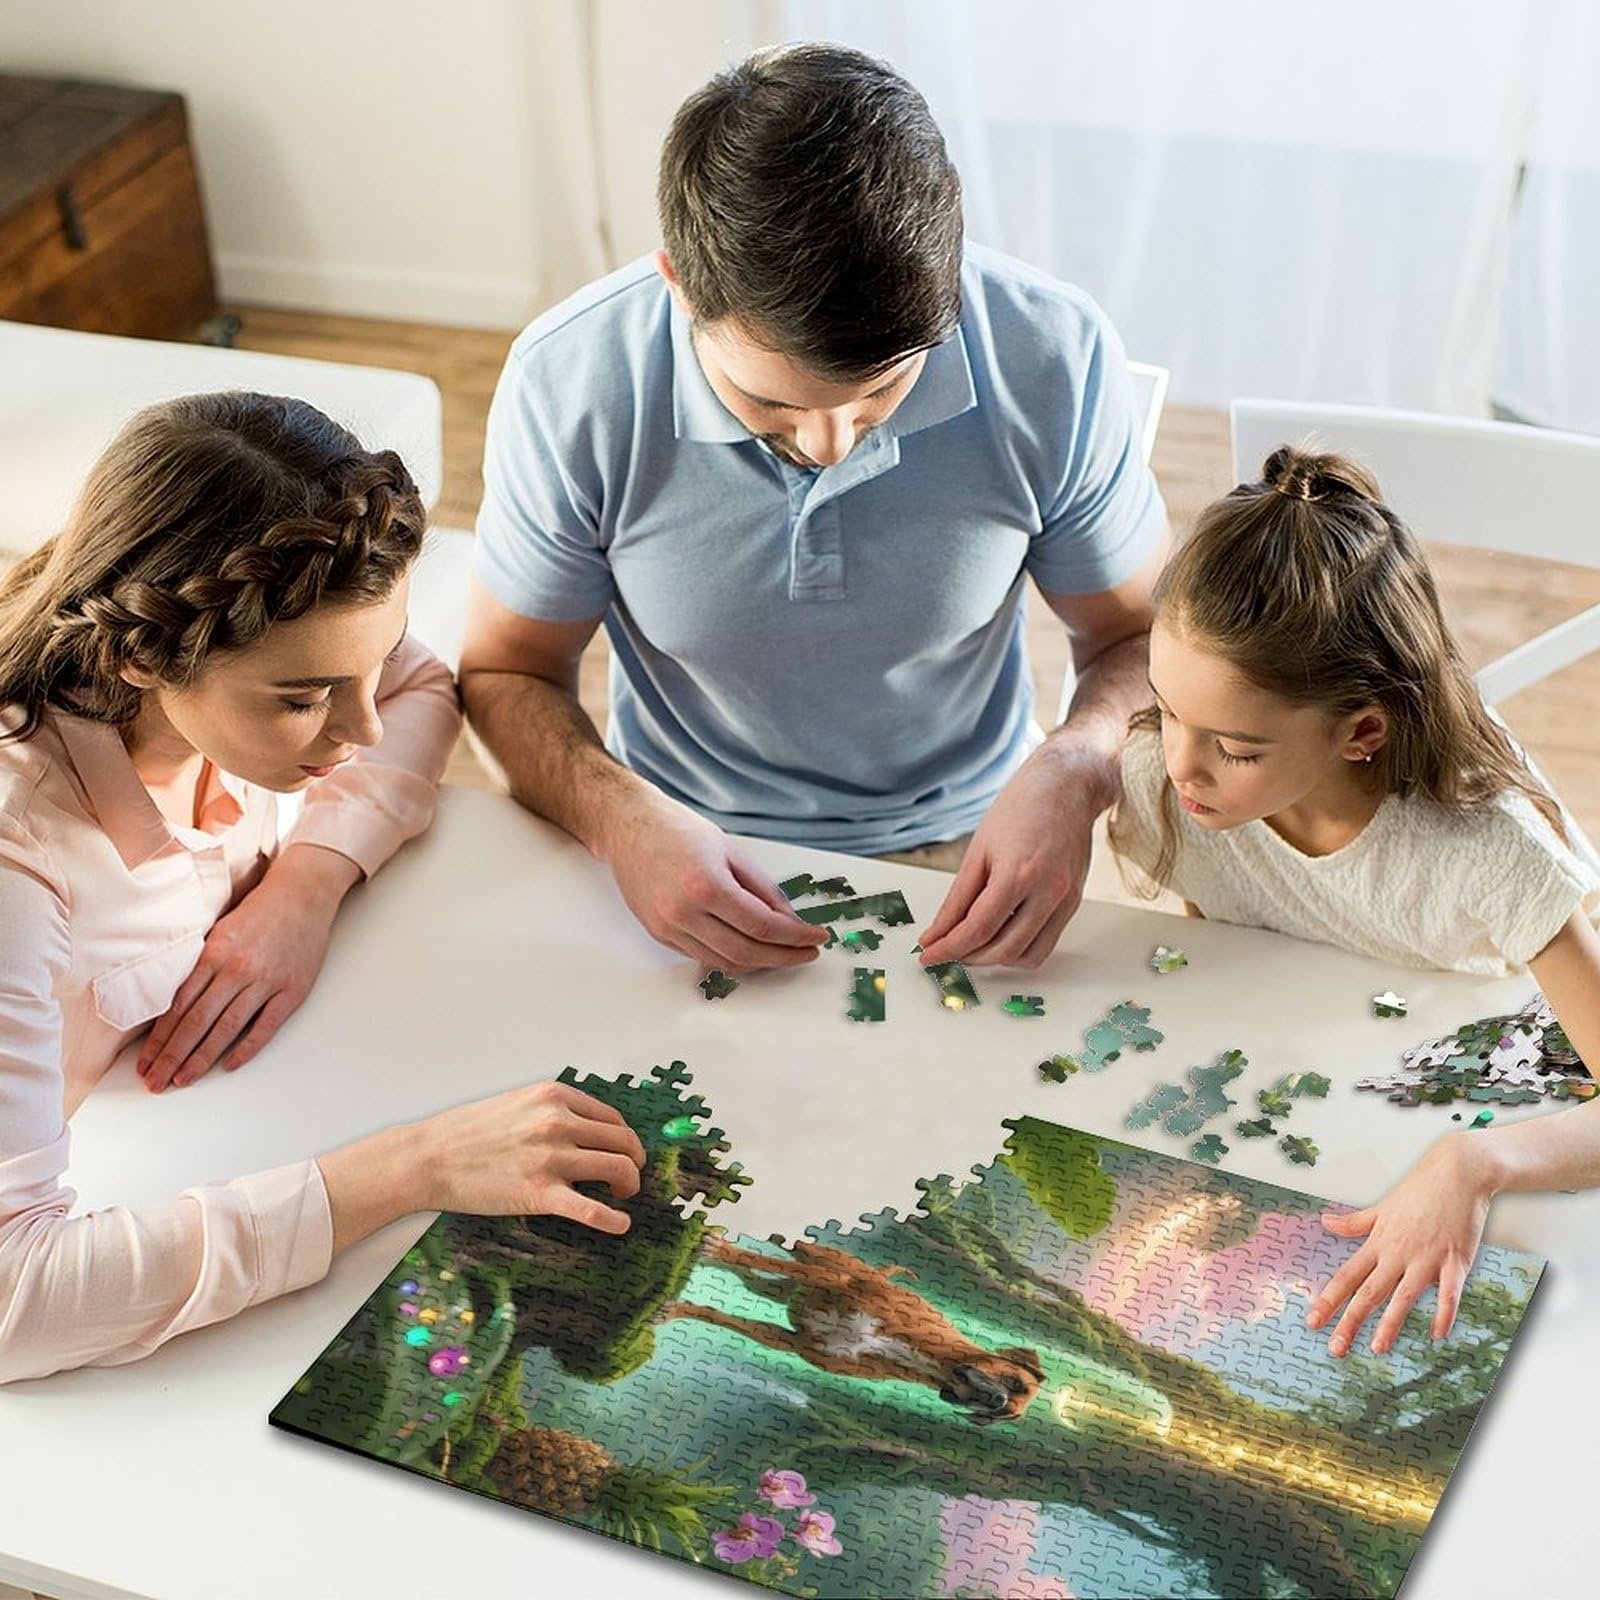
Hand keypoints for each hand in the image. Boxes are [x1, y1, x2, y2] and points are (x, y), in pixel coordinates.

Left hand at [138, 844, 359, 1091]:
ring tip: (182, 1081)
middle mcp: (236, 970)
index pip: (178, 1006)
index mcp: (213, 955)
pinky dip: (246, 1048)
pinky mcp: (292, 990)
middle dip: (172, 1056)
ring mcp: (265, 982)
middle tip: (155, 1082)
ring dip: (201, 1058)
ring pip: (226, 1028)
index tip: (145, 1062)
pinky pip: (265, 1026)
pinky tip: (228, 1065)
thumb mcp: (219, 931)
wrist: (302, 895)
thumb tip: (172, 1004)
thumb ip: (199, 965)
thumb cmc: (258, 912)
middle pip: (196, 1023)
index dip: (159, 1039)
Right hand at [415, 1081, 647, 1233]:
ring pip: (618, 1168)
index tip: (625, 1152)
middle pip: (623, 1142)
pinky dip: (613, 1219)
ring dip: (629, 1185)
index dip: (626, 1139)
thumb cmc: (466, 1133)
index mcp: (554, 1097)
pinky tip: (621, 1225)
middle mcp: (558, 1122)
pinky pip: (591, 1209)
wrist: (428, 1157)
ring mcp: (551, 1157)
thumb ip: (552, 1110)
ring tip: (623, 1195)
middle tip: (630, 1177)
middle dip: (634, 1162)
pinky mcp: (540, 1193)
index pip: (613, 1118)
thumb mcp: (518, 1103)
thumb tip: (585, 1129)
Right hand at [602, 790, 824, 969]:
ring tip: (782, 952)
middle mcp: (684, 912)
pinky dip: (731, 957)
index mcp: (707, 886)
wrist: (629, 827)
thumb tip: (790, 920)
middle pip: (746, 953)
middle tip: (806, 952)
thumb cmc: (679, 831)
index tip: (817, 938)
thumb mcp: (732, 851)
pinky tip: (750, 948)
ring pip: (724, 962)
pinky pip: (702, 956)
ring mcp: (668, 927)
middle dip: (783, 957)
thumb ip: (764, 889)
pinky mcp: (659, 933)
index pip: (763, 926)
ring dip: (759, 963)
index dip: (796, 937)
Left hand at [917, 743, 1100, 967]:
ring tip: (972, 947)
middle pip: (1003, 948)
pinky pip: (1046, 944)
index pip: (978, 928)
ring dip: (995, 959)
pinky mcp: (1073, 903)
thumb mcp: (979, 850)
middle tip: (946, 951)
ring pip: (1028, 955)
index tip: (928, 955)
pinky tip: (1000, 937)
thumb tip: (938, 932)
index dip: (949, 947)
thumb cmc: (1021, 808)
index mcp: (1018, 873)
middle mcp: (1047, 891)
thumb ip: (958, 898)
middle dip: (969, 957)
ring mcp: (1065, 900)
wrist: (1066, 787)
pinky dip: (1019, 949)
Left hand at [1306, 1133, 1497, 1356]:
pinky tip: (1437, 1332)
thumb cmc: (1419, 1190)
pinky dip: (1444, 1312)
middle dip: (1350, 1321)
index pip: (1346, 1276)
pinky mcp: (1455, 1260)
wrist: (1458, 1172)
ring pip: (1403, 1295)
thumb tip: (1325, 1222)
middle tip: (1335, 1348)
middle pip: (1369, 1292)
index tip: (1312, 1322)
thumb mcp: (1382, 1207)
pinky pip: (1449, 1291)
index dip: (1328, 1300)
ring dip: (1390, 1323)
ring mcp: (1426, 1257)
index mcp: (1378, 1242)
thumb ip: (1354, 1222)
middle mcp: (1397, 1253)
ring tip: (1376, 1347)